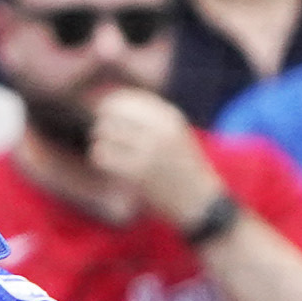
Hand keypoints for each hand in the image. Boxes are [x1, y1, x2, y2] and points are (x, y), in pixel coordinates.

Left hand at [87, 89, 220, 227]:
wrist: (200, 201)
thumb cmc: (183, 166)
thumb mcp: (174, 132)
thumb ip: (148, 117)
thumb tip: (108, 103)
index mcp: (168, 117)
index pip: (125, 99)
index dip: (108, 107)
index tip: (105, 117)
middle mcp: (159, 130)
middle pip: (110, 114)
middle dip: (103, 124)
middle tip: (106, 138)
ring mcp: (149, 151)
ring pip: (104, 134)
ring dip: (101, 143)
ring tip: (110, 153)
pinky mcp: (138, 173)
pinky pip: (103, 157)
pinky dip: (101, 160)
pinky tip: (110, 167)